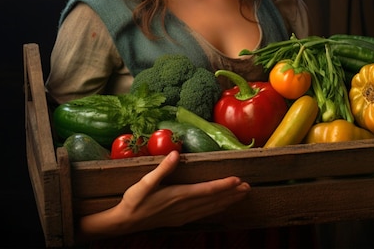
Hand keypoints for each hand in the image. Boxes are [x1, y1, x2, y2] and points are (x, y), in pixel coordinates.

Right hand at [76, 151, 249, 241]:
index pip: (207, 190)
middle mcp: (184, 207)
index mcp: (178, 195)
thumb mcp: (145, 182)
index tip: (238, 179)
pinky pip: (204, 214)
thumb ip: (162, 168)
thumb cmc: (134, 200)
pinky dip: (216, 209)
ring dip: (227, 201)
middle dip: (232, 193)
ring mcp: (184, 215)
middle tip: (248, 187)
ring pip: (211, 208)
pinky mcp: (181, 219)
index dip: (224, 185)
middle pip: (213, 200)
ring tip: (241, 195)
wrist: (125, 221)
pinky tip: (221, 206)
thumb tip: (175, 153)